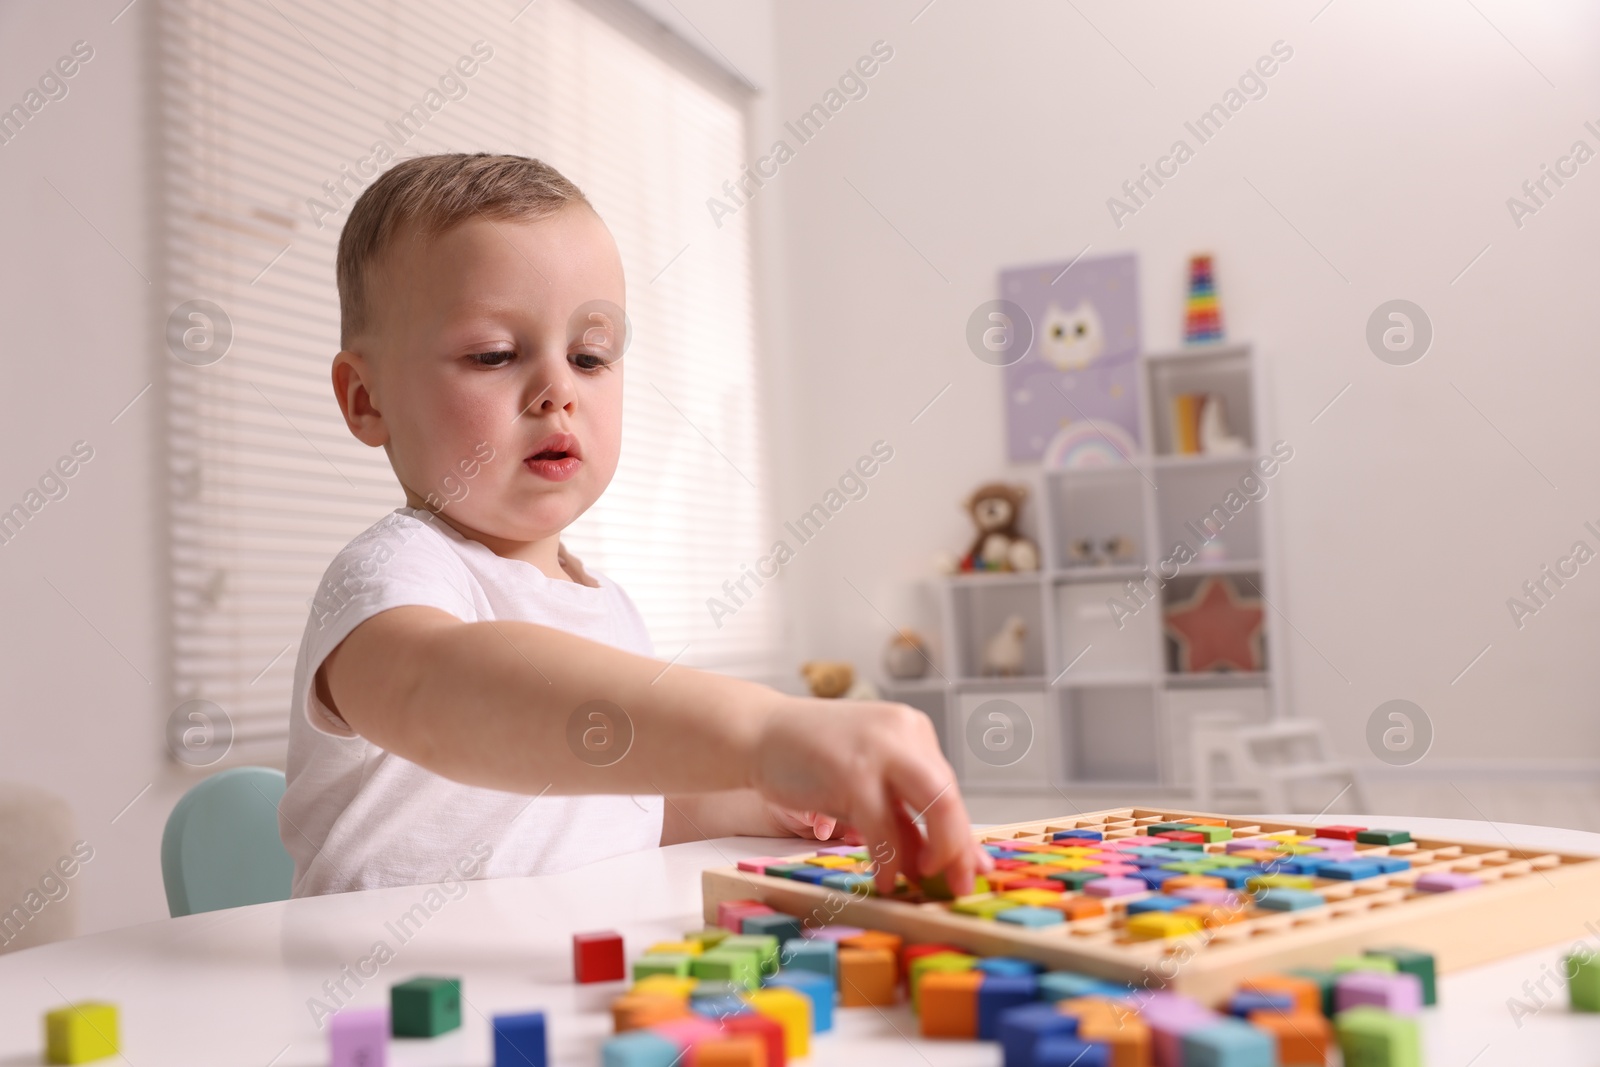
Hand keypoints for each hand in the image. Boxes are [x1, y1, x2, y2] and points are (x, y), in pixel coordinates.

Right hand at [750, 696, 992, 896]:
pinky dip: (889, 861)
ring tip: (918, 884)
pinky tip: (884, 879)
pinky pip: (885, 828)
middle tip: (959, 884)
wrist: (758, 733)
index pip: (947, 787)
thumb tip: (937, 862)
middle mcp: (903, 732)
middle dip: (959, 847)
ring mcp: (880, 749)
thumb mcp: (865, 784)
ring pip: (933, 807)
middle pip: (950, 795)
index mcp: (911, 730)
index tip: (970, 867)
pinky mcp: (853, 772)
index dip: (961, 833)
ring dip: (932, 855)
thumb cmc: (811, 761)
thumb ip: (900, 817)